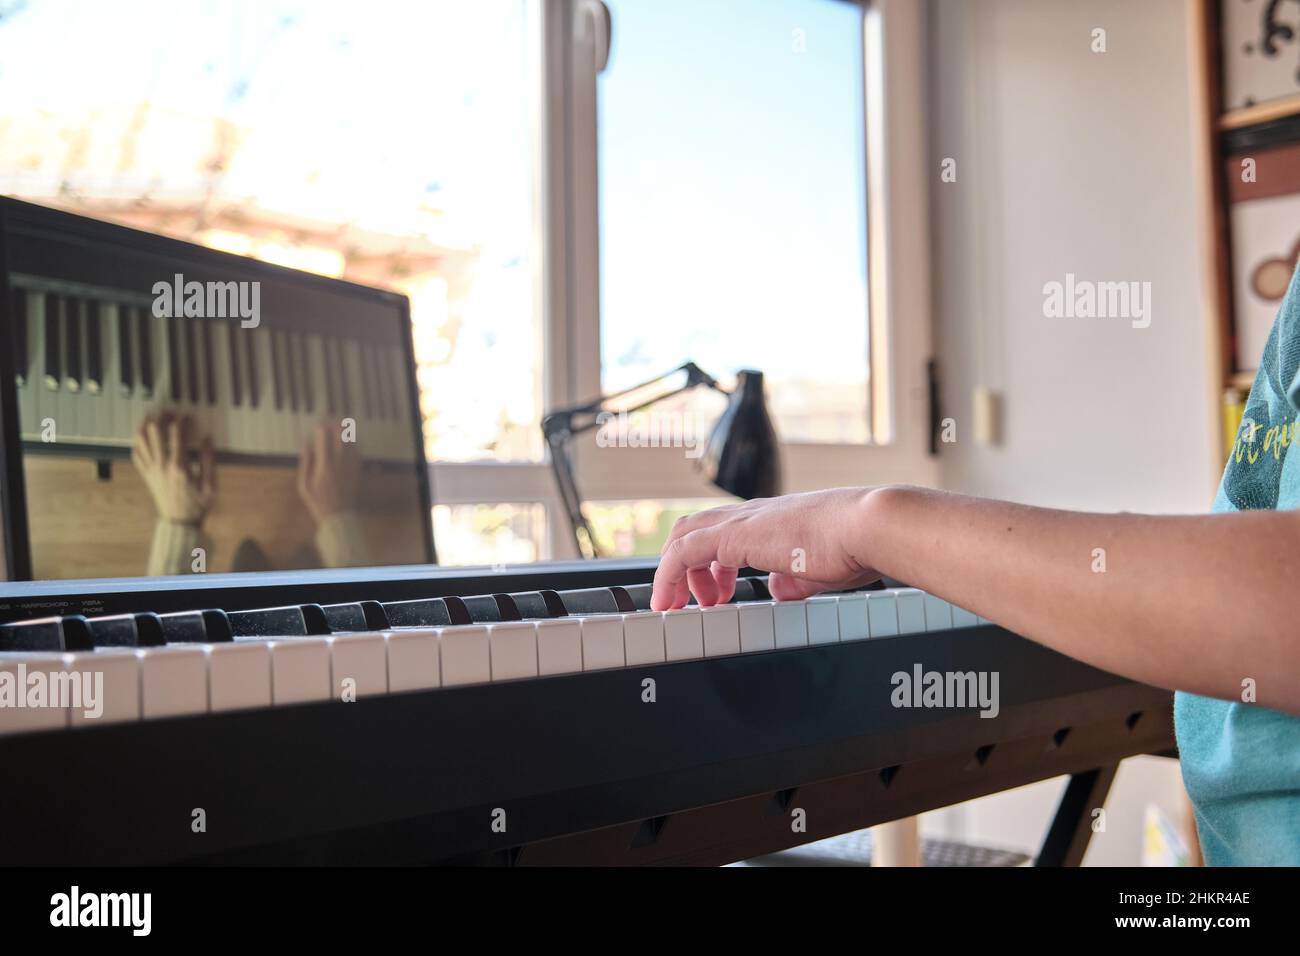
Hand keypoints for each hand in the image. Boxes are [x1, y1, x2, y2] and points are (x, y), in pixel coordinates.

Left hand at [131, 413, 215, 526]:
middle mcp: (162, 465)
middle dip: (162, 417)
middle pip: (155, 432)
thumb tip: (207, 439)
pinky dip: (138, 442)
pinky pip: (136, 454)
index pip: (177, 434)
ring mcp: (151, 470)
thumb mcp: (212, 485)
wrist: (180, 523)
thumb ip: (209, 460)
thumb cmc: (198, 505)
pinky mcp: (146, 475)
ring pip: (141, 440)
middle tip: (169, 412)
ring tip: (152, 417)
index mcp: (179, 466)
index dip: (182, 420)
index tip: (187, 415)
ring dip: (145, 426)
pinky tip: (143, 436)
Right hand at [297, 423, 361, 524]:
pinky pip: (358, 452)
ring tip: (340, 425)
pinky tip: (350, 440)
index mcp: (325, 465)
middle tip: (330, 420)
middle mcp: (340, 463)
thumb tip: (306, 444)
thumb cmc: (317, 501)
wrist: (337, 515)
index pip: (324, 439)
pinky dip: (354, 443)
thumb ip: (305, 462)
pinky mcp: (357, 471)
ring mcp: (350, 467)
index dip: (321, 428)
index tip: (317, 424)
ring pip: (351, 442)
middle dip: (335, 425)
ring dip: (346, 432)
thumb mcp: (304, 484)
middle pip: (340, 436)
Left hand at [650, 488, 883, 609]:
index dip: (709, 563)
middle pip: (695, 527)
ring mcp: (743, 520)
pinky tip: (668, 602)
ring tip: (676, 606)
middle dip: (685, 567)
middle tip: (692, 601)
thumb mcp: (818, 570)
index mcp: (772, 519)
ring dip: (674, 573)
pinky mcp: (736, 534)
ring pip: (684, 534)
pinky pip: (684, 552)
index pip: (724, 530)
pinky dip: (668, 576)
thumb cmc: (857, 546)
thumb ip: (794, 581)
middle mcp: (752, 514)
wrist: (869, 527)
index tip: (712, 593)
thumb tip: (779, 591)